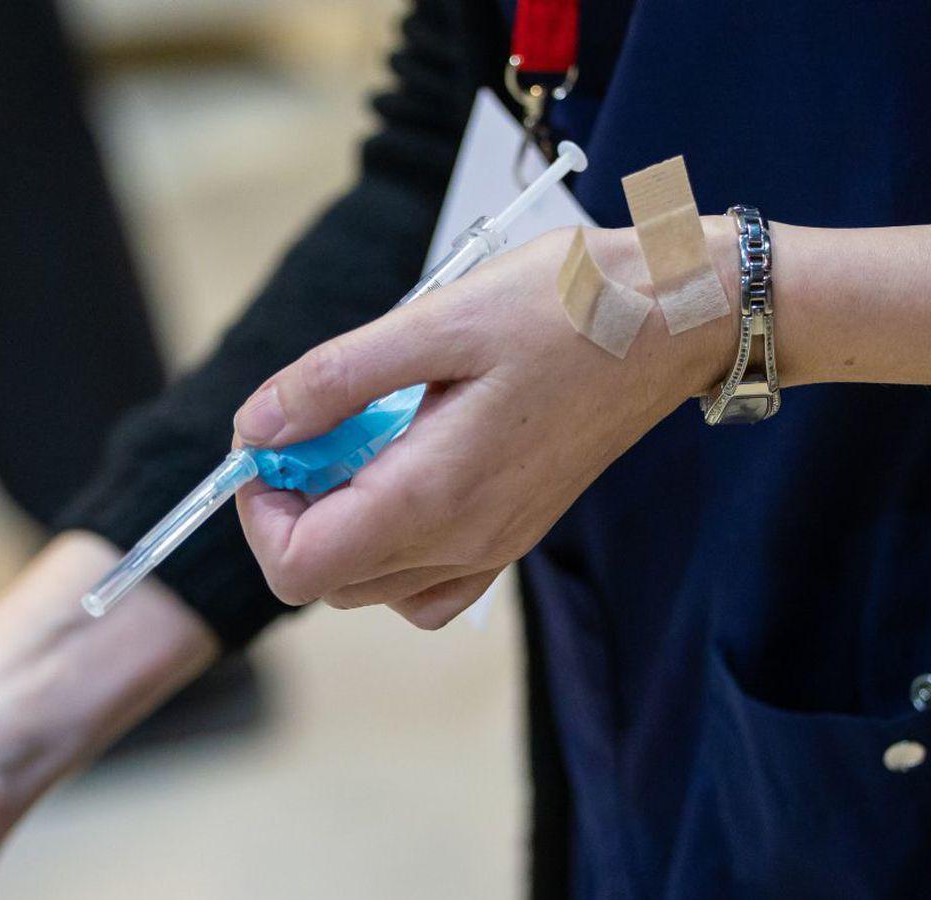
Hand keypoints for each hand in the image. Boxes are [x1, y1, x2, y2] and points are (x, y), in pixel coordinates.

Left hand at [231, 223, 733, 628]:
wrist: (674, 317)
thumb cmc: (567, 306)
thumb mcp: (436, 321)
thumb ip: (335, 379)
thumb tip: (256, 427)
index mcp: (436, 494)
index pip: (298, 566)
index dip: (258, 510)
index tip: (270, 439)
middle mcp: (464, 541)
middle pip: (327, 581)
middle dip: (294, 509)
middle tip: (315, 424)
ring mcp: (494, 546)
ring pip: (372, 586)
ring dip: (339, 525)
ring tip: (360, 440)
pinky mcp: (514, 534)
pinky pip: (427, 583)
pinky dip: (391, 547)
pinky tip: (402, 472)